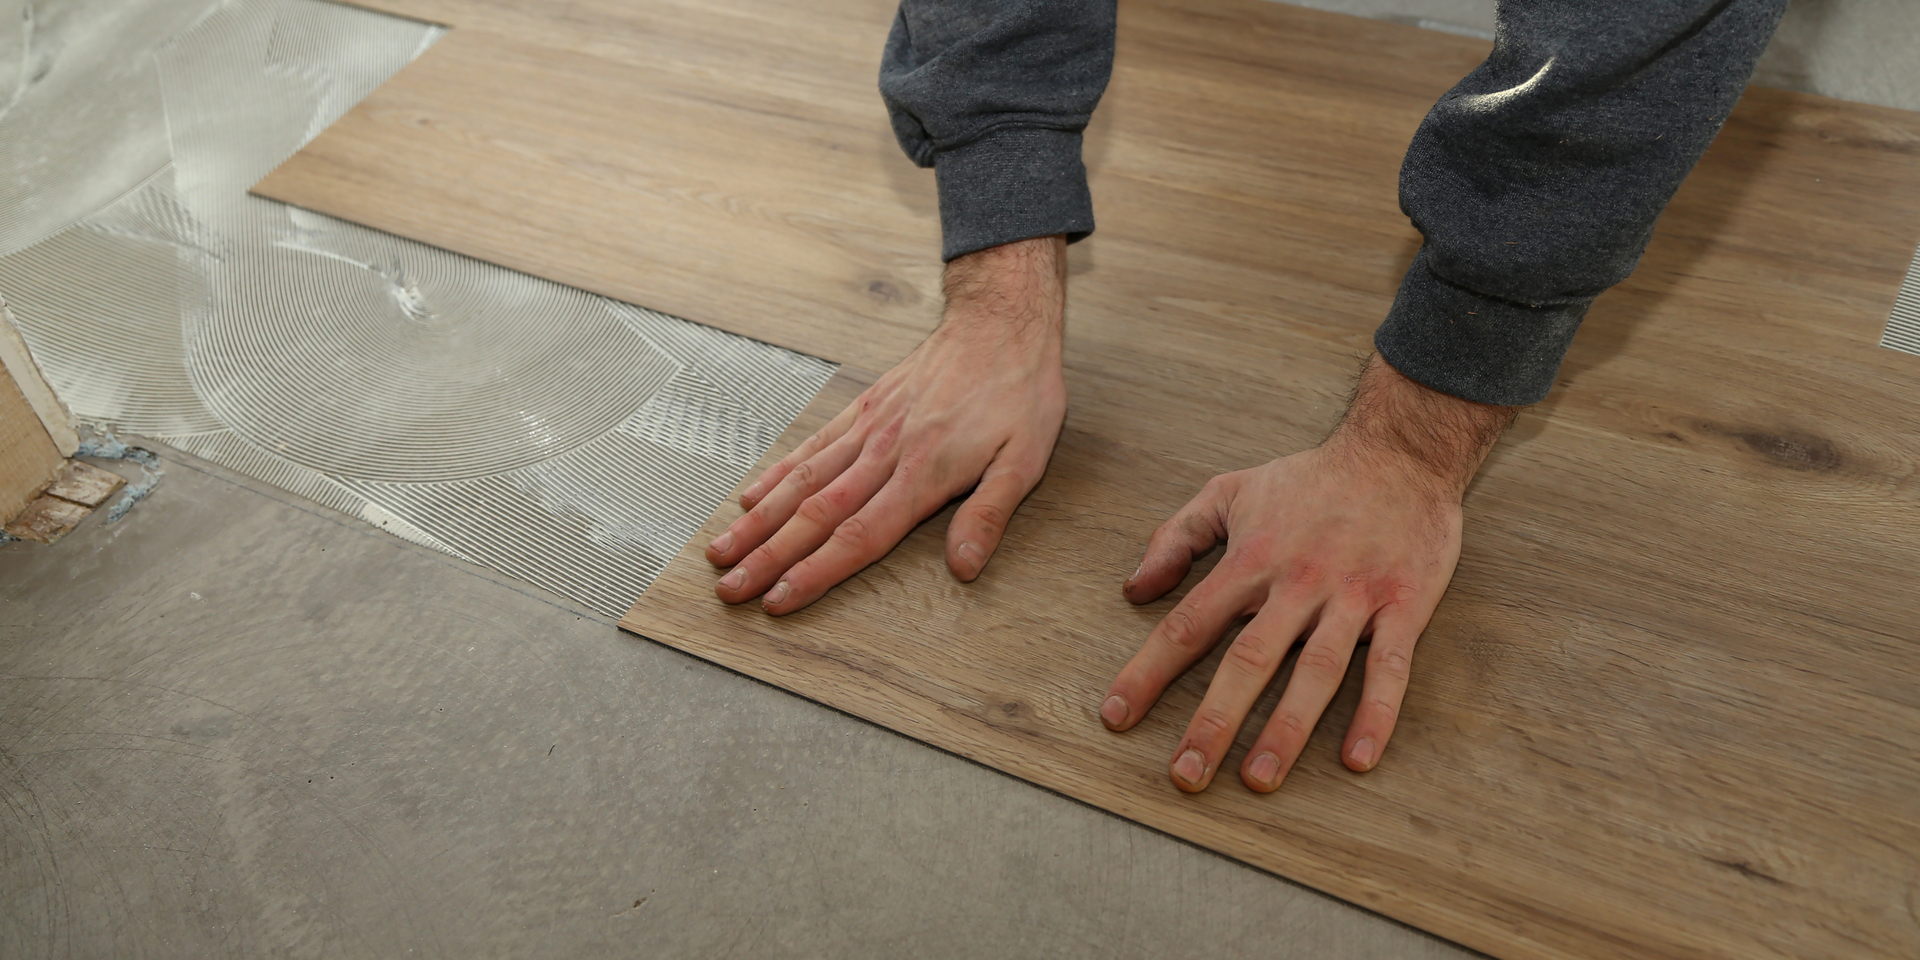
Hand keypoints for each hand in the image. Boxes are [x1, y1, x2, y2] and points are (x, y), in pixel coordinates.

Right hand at [706, 236, 1068, 612]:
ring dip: (758, 521)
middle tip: (730, 588)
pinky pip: (813, 447)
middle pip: (815, 515)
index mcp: (923, 474)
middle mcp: (885, 453)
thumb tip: (965, 567)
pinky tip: (752, 496)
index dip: (816, 572)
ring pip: (801, 482)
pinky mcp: (864, 408)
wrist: (999, 322)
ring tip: (721, 550)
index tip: (779, 599)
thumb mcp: (1025, 459)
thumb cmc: (1019, 391)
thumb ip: (989, 515)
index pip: (859, 536)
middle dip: (768, 556)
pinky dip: (777, 474)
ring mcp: (868, 429)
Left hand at [1100, 354, 1516, 792]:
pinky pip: (1390, 667)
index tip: (1116, 716)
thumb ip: (1176, 536)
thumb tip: (1134, 587)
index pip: (1188, 624)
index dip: (1148, 672)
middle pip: (1248, 659)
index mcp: (1251, 559)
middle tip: (1185, 775)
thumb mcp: (1230, 492)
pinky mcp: (1405, 605)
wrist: (1400, 451)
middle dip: (1213, 720)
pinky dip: (1377, 714)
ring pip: (1317, 671)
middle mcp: (1298, 582)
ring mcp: (1353, 596)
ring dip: (1287, 729)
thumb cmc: (1309, 480)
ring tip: (1258, 778)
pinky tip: (1357, 760)